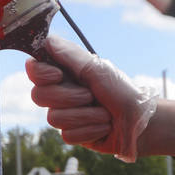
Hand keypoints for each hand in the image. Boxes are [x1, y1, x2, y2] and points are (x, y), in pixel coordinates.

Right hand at [25, 36, 156, 160]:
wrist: (140, 123)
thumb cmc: (122, 92)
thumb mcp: (98, 70)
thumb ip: (70, 55)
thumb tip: (46, 39)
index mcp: (66, 73)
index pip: (34, 69)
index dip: (41, 73)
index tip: (58, 74)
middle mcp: (62, 92)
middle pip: (38, 96)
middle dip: (68, 97)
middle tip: (91, 95)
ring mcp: (66, 114)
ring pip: (53, 118)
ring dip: (85, 115)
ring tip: (104, 113)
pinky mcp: (73, 134)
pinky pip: (67, 135)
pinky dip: (90, 130)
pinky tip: (103, 127)